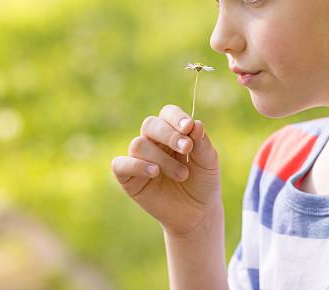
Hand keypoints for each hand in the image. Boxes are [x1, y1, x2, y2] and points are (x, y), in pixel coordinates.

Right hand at [111, 104, 222, 235]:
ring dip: (162, 158)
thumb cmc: (202, 184)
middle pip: (150, 124)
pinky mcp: (128, 178)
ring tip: (182, 174)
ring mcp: (139, 159)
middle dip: (168, 134)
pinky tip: (154, 172)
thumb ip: (202, 144)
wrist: (197, 214)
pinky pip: (120, 164)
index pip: (167, 113)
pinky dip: (137, 165)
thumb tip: (196, 124)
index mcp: (172, 132)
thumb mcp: (208, 163)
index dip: (176, 117)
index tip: (189, 127)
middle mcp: (153, 142)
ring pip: (139, 144)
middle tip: (186, 148)